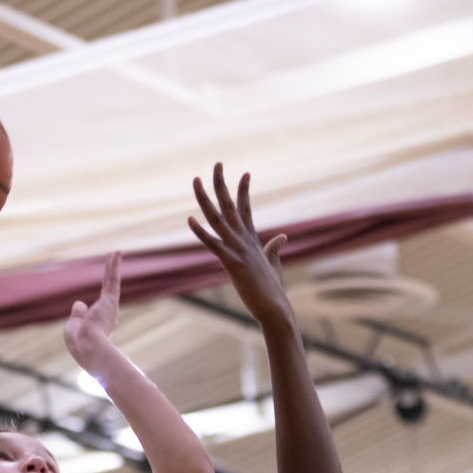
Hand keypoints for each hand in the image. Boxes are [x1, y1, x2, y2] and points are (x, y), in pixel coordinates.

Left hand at [64, 251, 123, 376]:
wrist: (88, 347)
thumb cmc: (79, 342)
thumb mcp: (73, 328)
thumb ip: (77, 315)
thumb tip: (79, 303)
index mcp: (99, 327)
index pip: (99, 316)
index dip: (94, 315)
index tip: (99, 320)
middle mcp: (108, 317)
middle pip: (109, 294)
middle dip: (111, 280)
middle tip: (114, 267)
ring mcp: (109, 307)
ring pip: (111, 282)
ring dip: (113, 267)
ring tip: (116, 252)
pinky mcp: (110, 300)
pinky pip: (112, 279)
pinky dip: (114, 266)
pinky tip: (117, 253)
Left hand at [188, 164, 291, 324]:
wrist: (275, 309)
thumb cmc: (273, 291)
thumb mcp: (274, 265)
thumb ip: (274, 249)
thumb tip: (282, 237)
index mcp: (253, 240)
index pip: (246, 209)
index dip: (244, 190)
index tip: (245, 173)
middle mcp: (244, 240)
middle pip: (230, 205)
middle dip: (222, 183)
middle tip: (217, 163)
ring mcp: (237, 249)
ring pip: (217, 218)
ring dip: (205, 198)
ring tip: (196, 179)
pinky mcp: (231, 262)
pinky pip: (212, 243)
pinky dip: (200, 232)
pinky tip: (189, 219)